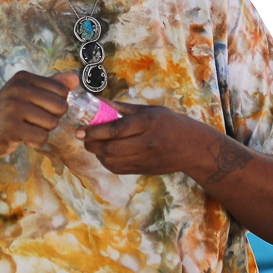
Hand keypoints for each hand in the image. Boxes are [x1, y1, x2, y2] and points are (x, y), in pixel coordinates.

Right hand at [0, 70, 78, 158]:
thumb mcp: (24, 94)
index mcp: (23, 77)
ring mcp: (13, 107)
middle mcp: (18, 89)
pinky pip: (42, 137)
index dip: (56, 104)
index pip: (61, 90)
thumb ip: (51, 85)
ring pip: (52, 123)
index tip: (38, 108)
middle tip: (33, 121)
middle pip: (60, 107)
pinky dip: (36, 142)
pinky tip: (23, 138)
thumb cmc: (4, 114)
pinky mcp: (12, 127)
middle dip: (52, 119)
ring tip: (25, 128)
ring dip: (42, 131)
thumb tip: (75, 78)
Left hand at [81, 104, 252, 184]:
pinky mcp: (144, 169)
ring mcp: (145, 158)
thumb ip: (122, 108)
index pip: (115, 129)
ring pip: (112, 161)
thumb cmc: (170, 123)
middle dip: (92, 144)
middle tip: (84, 138)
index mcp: (147, 122)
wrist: (192, 147)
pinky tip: (105, 154)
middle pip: (110, 148)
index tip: (80, 130)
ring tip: (94, 145)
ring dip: (98, 154)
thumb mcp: (149, 110)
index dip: (94, 131)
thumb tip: (98, 102)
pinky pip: (118, 169)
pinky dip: (107, 163)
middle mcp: (146, 142)